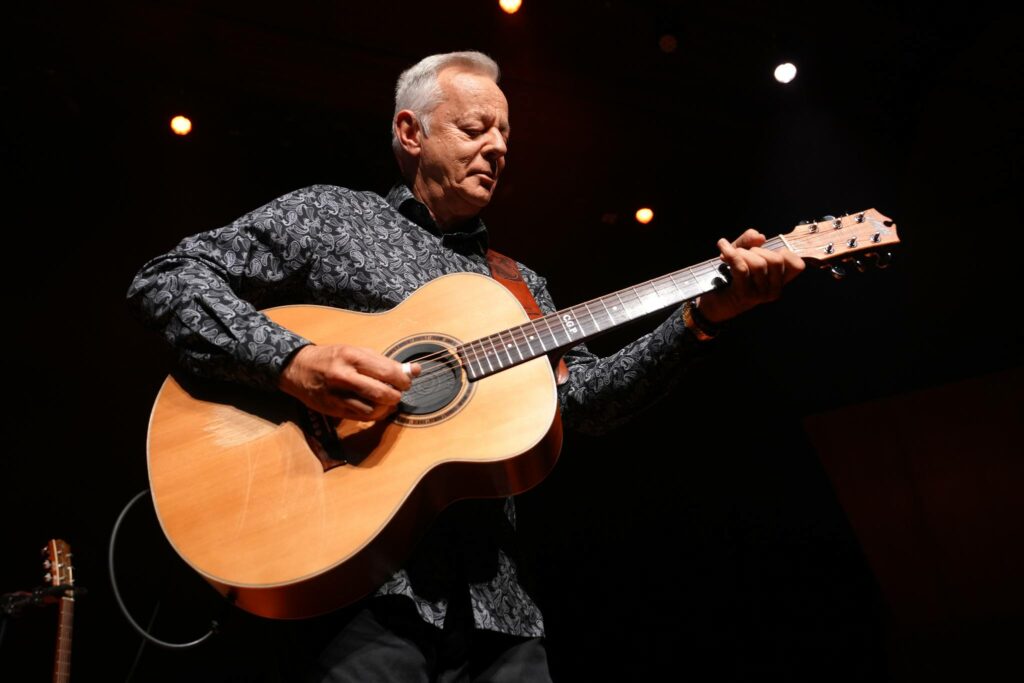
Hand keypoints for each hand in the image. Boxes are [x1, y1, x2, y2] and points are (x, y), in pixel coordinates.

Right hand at [279, 344, 419, 419]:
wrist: (298, 368)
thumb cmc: (331, 358)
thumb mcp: (356, 352)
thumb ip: (384, 362)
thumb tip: (415, 370)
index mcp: (351, 356)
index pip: (386, 372)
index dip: (402, 380)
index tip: (406, 381)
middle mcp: (343, 376)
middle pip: (381, 393)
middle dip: (396, 395)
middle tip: (398, 393)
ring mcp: (336, 395)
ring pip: (372, 410)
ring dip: (386, 408)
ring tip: (388, 401)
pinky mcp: (333, 410)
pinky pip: (360, 417)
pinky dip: (374, 415)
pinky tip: (376, 408)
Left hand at [697, 229, 804, 322]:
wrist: (713, 300)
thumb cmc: (730, 276)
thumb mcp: (741, 253)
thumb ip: (749, 241)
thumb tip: (760, 236)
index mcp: (779, 282)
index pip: (797, 266)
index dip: (784, 253)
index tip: (765, 252)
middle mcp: (774, 291)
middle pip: (776, 261)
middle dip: (757, 250)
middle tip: (742, 253)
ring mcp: (760, 295)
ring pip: (759, 264)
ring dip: (742, 253)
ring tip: (730, 254)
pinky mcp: (744, 295)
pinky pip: (742, 268)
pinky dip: (731, 254)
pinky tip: (722, 246)